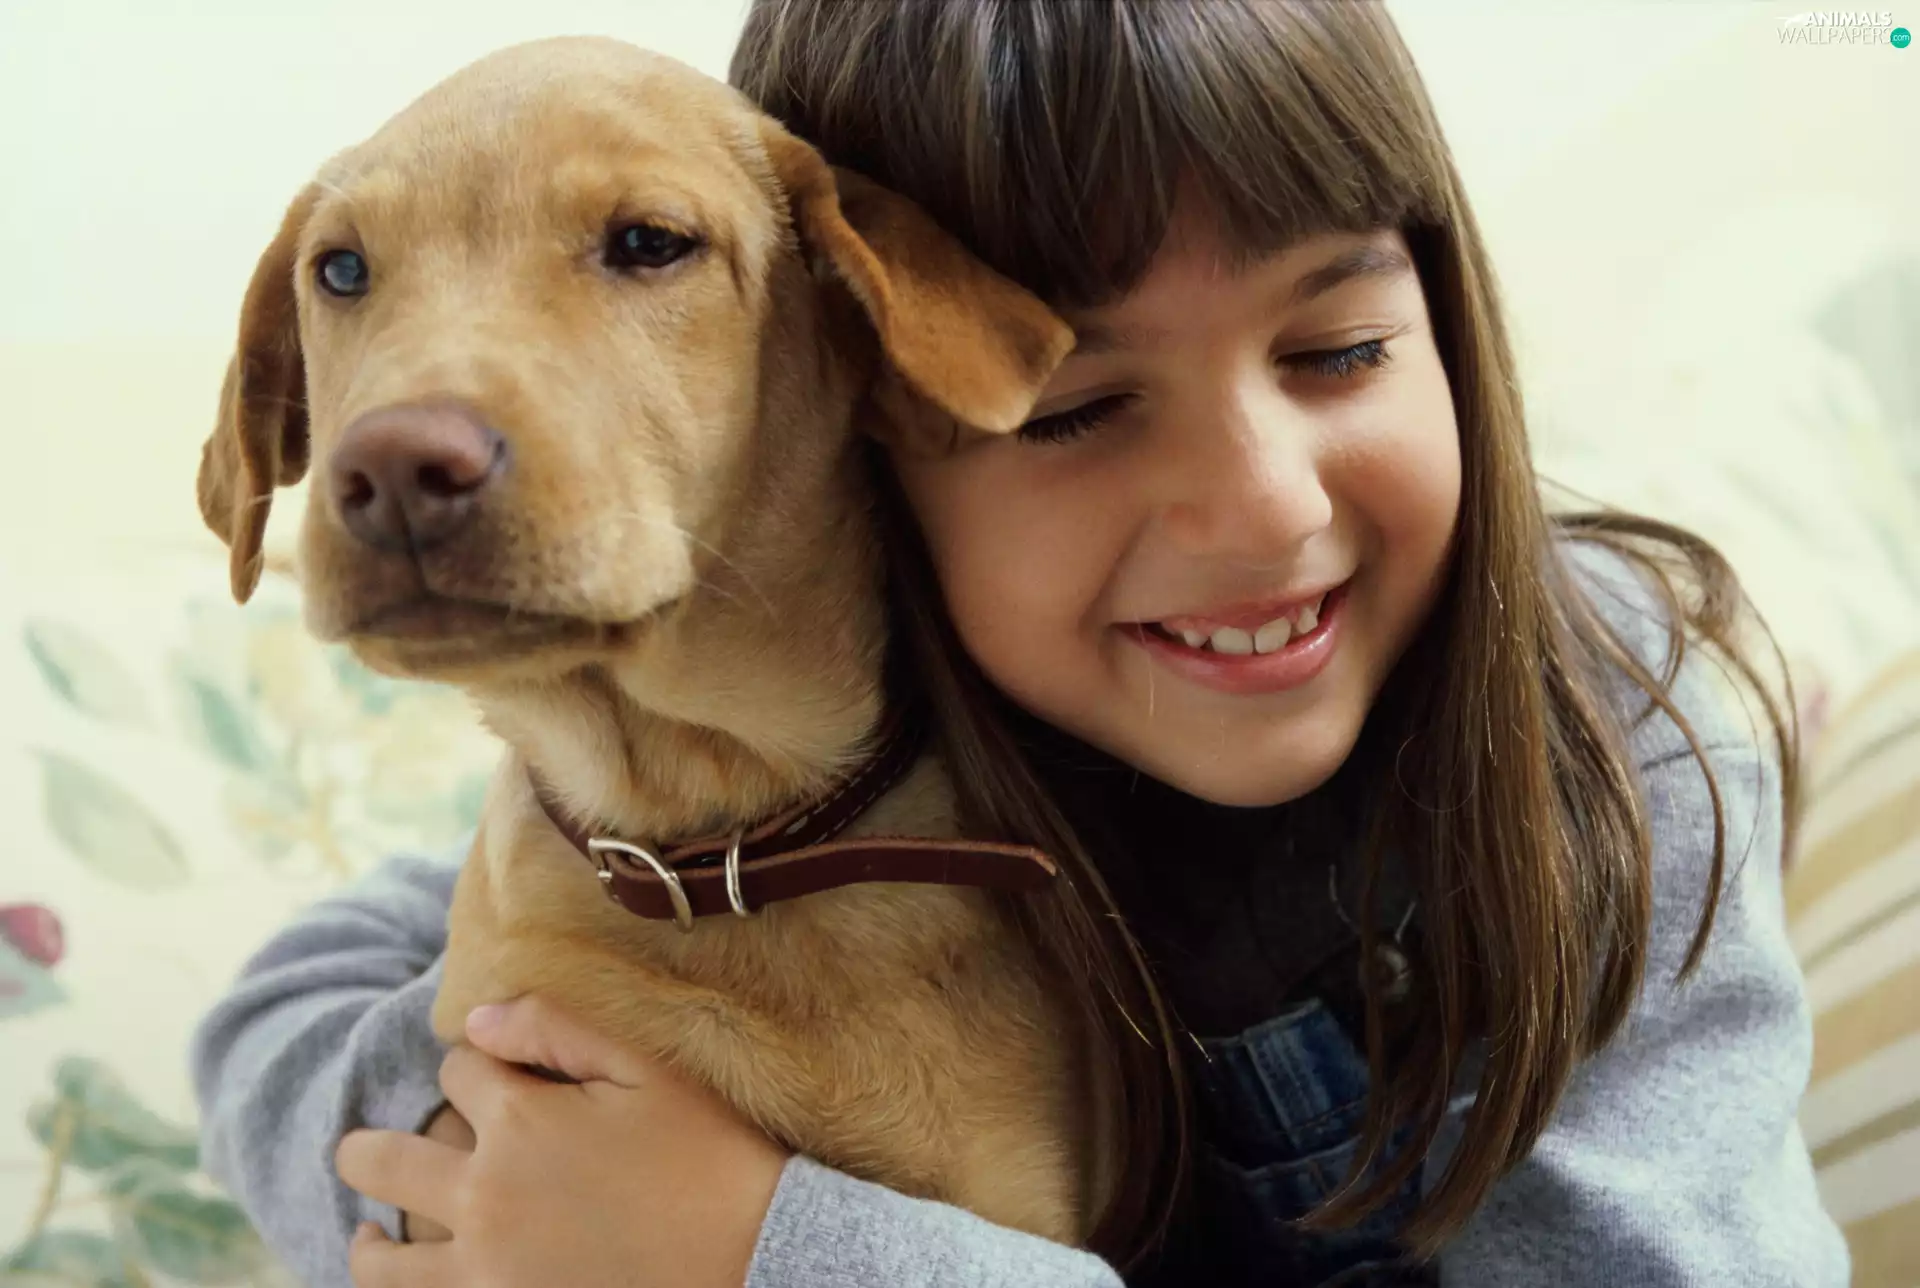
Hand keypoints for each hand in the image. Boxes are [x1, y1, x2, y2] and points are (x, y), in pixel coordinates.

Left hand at [336, 998, 789, 1287]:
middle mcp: (484, 1196)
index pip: (457, 1070)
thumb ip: (558, 1029)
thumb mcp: (648, 1070)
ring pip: (383, 1259)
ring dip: (368, 1237)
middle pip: (383, 1160)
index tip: (496, 1074)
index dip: (475, 1063)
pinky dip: (410, 1287)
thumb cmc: (712, 1157)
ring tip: (367, 1232)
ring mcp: (486, 1271)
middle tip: (356, 1150)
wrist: (756, 1259)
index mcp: (519, 1121)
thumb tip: (477, 1018)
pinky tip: (415, 1277)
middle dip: (366, 1147)